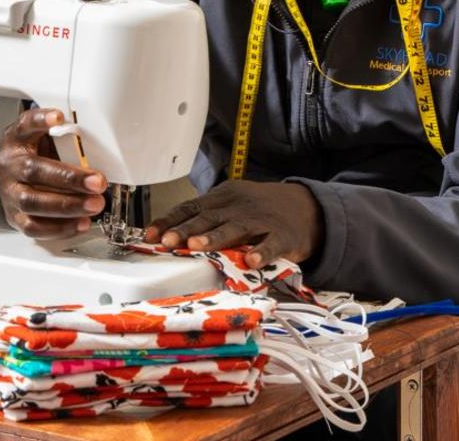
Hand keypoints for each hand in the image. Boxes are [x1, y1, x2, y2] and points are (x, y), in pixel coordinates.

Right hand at [0, 107, 104, 237]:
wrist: (14, 176)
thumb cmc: (36, 154)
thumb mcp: (47, 138)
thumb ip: (66, 139)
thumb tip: (102, 145)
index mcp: (16, 139)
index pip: (25, 125)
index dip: (40, 120)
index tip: (58, 117)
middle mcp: (9, 165)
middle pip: (33, 170)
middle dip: (69, 178)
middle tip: (98, 182)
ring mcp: (9, 192)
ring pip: (33, 202)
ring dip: (67, 205)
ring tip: (94, 204)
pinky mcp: (14, 216)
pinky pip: (34, 226)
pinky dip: (60, 228)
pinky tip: (81, 222)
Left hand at [144, 180, 322, 269]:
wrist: (307, 208)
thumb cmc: (261, 211)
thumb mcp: (232, 206)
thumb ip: (206, 219)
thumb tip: (168, 235)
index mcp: (224, 197)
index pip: (191, 207)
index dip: (170, 221)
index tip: (150, 235)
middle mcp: (240, 206)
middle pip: (209, 217)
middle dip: (185, 230)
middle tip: (167, 242)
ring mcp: (262, 220)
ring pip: (235, 228)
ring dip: (214, 238)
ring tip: (196, 246)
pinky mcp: (284, 236)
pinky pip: (271, 244)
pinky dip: (262, 252)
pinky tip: (251, 260)